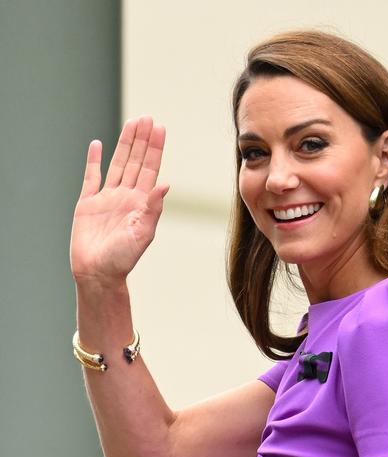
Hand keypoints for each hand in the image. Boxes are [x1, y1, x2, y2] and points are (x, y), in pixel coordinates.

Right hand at [70, 116, 168, 288]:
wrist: (98, 273)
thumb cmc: (123, 259)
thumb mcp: (143, 234)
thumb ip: (153, 209)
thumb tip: (165, 184)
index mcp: (141, 203)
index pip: (150, 169)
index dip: (155, 149)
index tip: (160, 128)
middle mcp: (125, 197)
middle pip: (135, 162)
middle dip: (142, 140)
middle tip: (147, 118)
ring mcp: (106, 198)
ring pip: (117, 164)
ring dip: (124, 144)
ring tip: (132, 123)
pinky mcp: (87, 203)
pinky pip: (91, 177)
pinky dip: (93, 160)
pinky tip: (98, 145)